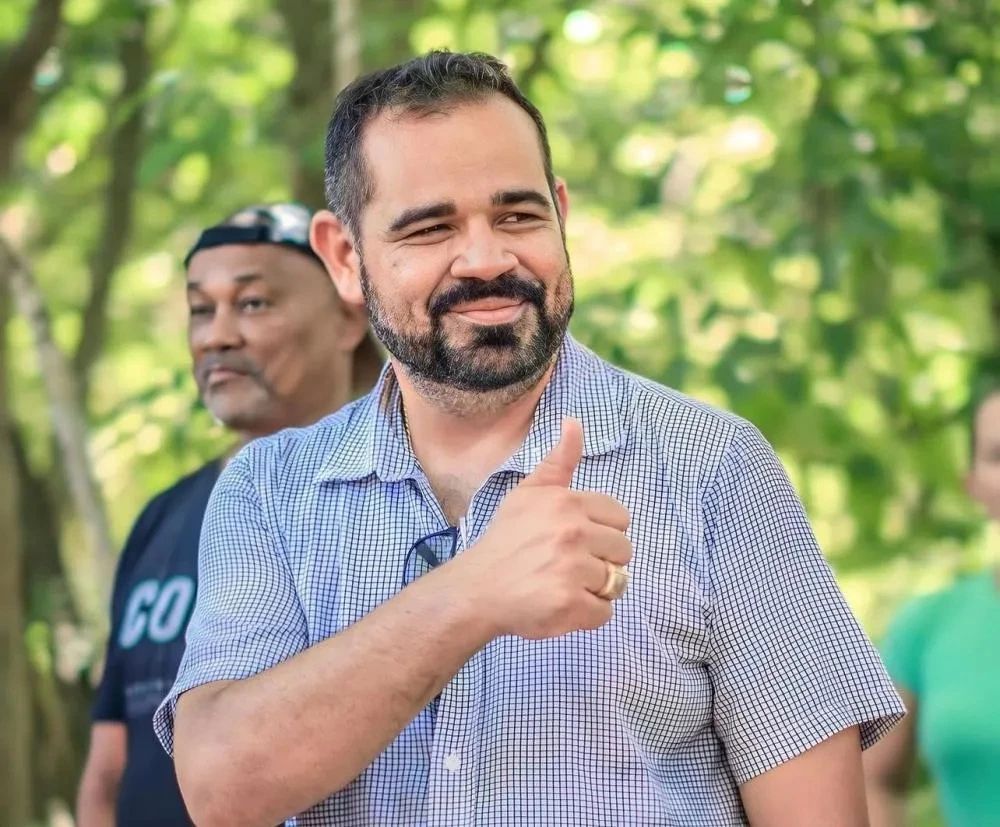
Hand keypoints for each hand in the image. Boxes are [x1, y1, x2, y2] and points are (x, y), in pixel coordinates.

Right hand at [450, 417, 631, 639]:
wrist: (476, 589)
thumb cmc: (506, 540)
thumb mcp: (529, 493)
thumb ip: (558, 462)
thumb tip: (574, 421)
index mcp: (567, 503)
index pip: (620, 518)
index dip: (602, 532)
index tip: (576, 540)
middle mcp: (572, 532)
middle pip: (624, 551)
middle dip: (602, 561)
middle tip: (568, 566)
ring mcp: (572, 570)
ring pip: (617, 583)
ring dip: (595, 589)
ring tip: (564, 584)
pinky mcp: (569, 604)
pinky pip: (605, 612)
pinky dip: (588, 615)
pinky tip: (562, 605)